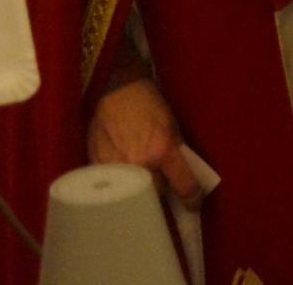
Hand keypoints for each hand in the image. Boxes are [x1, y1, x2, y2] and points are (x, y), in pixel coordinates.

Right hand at [87, 78, 203, 203]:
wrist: (118, 88)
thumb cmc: (149, 104)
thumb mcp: (173, 127)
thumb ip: (177, 155)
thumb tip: (182, 180)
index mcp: (163, 151)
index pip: (184, 187)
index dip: (193, 199)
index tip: (194, 204)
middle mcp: (140, 164)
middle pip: (156, 195)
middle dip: (161, 193)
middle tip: (161, 186)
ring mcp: (117, 167)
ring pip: (133, 194)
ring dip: (139, 190)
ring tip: (140, 179)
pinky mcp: (98, 166)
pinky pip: (114, 185)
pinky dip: (120, 183)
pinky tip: (122, 175)